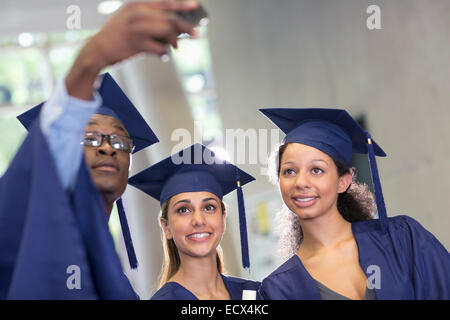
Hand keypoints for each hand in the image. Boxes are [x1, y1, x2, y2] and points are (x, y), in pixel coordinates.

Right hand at [66, 0, 198, 99]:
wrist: (98, 48)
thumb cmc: (118, 35)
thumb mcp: (130, 19)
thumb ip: (150, 19)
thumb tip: (175, 28)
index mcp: (138, 5)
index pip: (165, 3)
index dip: (182, 4)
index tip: (196, 5)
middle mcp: (138, 14)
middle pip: (170, 18)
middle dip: (186, 27)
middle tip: (196, 34)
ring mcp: (137, 28)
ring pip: (167, 32)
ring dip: (175, 41)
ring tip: (175, 47)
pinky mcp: (136, 43)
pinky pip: (159, 48)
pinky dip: (164, 53)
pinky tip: (164, 55)